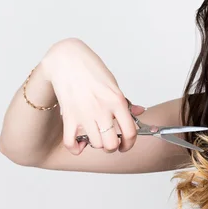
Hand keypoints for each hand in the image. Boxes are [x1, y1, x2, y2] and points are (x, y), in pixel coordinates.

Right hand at [41, 39, 144, 154]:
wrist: (67, 60)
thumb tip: (140, 112)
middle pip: (111, 144)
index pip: (130, 132)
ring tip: (96, 136)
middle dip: (113, 147)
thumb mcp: (114, 85)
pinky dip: (76, 148)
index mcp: (117, 101)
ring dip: (97, 144)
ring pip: (95, 145)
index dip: (129, 143)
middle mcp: (102, 110)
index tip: (126, 145)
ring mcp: (84, 114)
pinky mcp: (69, 116)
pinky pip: (71, 143)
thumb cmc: (91, 70)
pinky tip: (80, 144)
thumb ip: (125, 103)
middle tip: (111, 141)